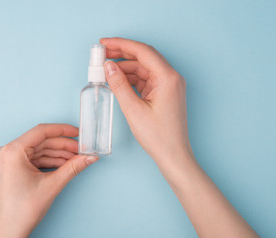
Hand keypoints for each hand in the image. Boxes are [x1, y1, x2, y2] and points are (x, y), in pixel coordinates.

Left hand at [0, 124, 97, 237]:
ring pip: (38, 150)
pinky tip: (64, 164)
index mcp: (11, 151)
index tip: (77, 133)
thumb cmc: (22, 211)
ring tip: (76, 158)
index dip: (63, 130)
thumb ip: (73, 167)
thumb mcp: (52, 185)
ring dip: (58, 154)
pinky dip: (48, 161)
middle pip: (41, 141)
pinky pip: (33, 158)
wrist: (9, 230)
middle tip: (81, 150)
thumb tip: (89, 157)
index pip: (41, 131)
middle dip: (63, 146)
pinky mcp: (10, 167)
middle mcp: (6, 152)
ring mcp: (6, 159)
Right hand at [101, 37, 189, 162]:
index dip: (121, 44)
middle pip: (143, 57)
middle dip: (122, 53)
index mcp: (168, 78)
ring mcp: (168, 85)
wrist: (173, 155)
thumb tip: (109, 66)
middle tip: (102, 52)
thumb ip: (119, 85)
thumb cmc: (159, 136)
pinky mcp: (164, 93)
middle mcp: (171, 77)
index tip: (105, 43)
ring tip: (106, 67)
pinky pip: (145, 79)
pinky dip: (131, 78)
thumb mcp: (134, 109)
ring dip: (125, 67)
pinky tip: (117, 79)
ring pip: (143, 68)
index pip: (142, 51)